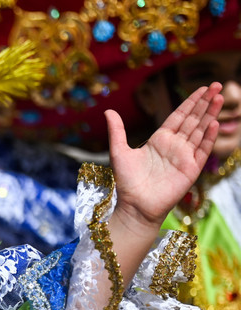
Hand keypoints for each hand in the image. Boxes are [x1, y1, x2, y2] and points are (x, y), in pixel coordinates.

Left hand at [107, 82, 222, 285]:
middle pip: (193, 119)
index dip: (190, 102)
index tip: (201, 88)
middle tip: (217, 84)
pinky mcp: (191, 169)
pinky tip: (214, 123)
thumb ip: (116, 131)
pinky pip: (202, 150)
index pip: (179, 116)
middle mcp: (175, 146)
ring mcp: (184, 157)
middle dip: (205, 103)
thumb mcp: (119, 152)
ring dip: (210, 114)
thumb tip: (108, 111)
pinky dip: (208, 137)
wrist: (135, 206)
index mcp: (160, 140)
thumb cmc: (127, 182)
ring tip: (220, 97)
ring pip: (201, 131)